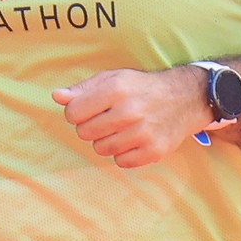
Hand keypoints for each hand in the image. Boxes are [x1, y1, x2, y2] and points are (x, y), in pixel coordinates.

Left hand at [53, 66, 209, 168]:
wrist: (184, 98)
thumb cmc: (141, 88)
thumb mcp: (112, 78)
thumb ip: (82, 89)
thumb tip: (56, 96)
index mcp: (116, 89)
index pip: (73, 113)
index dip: (76, 113)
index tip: (88, 110)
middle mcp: (129, 111)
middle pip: (85, 133)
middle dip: (91, 127)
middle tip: (107, 120)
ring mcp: (143, 133)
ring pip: (101, 149)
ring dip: (106, 141)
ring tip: (121, 129)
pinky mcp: (154, 151)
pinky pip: (121, 162)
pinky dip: (123, 153)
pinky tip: (133, 140)